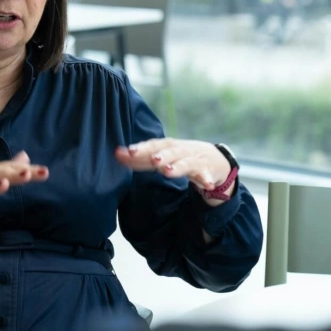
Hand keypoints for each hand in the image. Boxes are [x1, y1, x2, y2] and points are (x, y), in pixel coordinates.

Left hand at [115, 139, 233, 206]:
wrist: (213, 158)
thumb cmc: (180, 157)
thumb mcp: (161, 155)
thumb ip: (140, 158)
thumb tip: (116, 154)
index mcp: (167, 146)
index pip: (153, 145)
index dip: (141, 148)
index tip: (128, 151)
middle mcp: (180, 150)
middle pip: (170, 151)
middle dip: (161, 155)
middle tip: (153, 159)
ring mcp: (194, 159)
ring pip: (185, 162)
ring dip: (177, 166)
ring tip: (168, 171)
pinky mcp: (206, 170)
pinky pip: (206, 175)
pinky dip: (206, 179)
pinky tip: (207, 185)